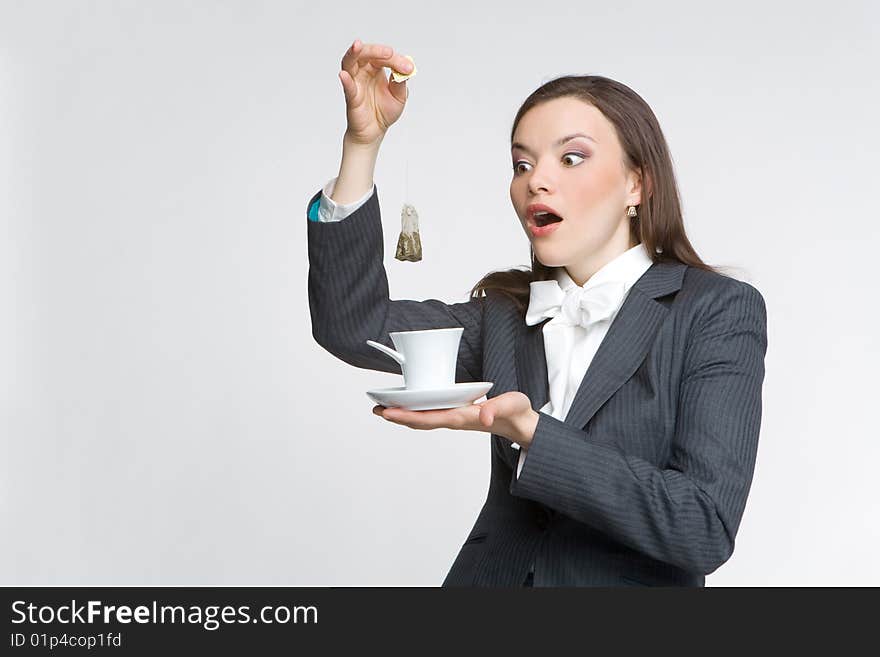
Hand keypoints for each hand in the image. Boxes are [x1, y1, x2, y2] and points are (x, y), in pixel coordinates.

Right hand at [339, 39, 412, 146]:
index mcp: (376, 68)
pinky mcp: (351, 97)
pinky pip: (347, 87)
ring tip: (357, 45)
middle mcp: (363, 72)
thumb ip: (401, 82)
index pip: (383, 57)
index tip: (408, 68)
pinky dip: (346, 80)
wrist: (375, 131)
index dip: (396, 60)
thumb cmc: (384, 111)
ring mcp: (355, 82)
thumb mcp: (400, 96)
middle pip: (365, 53)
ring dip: (354, 53)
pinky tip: (344, 75)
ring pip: (350, 62)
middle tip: (389, 53)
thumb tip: (405, 69)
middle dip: (376, 51)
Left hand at [372, 391, 539, 448]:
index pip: (429, 418)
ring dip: (404, 415)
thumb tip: (482, 416)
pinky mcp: (459, 415)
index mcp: (463, 417)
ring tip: (385, 409)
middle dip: (398, 416)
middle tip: (376, 409)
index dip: (407, 416)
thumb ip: (497, 408)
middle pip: (421, 421)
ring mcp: (456, 418)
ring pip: (424, 419)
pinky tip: (409, 406)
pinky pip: (432, 415)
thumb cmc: (516, 414)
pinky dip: (417, 411)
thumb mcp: (511, 405)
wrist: (523, 425)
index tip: (387, 413)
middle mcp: (456, 420)